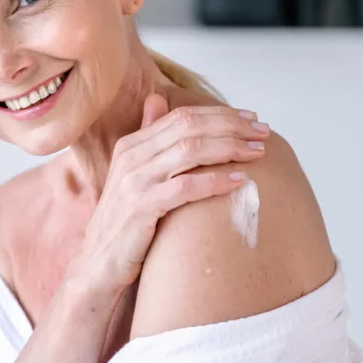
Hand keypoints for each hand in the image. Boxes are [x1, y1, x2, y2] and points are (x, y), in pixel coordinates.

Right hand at [66, 94, 269, 292]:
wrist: (99, 263)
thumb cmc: (124, 221)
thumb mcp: (133, 175)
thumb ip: (146, 138)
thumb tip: (157, 99)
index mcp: (130, 145)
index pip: (181, 116)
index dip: (220, 114)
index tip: (252, 119)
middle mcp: (130, 157)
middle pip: (189, 127)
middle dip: (231, 126)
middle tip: (263, 133)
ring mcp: (134, 182)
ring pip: (190, 151)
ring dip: (229, 148)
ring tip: (257, 152)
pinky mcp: (141, 208)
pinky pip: (185, 187)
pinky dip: (216, 181)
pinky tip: (239, 181)